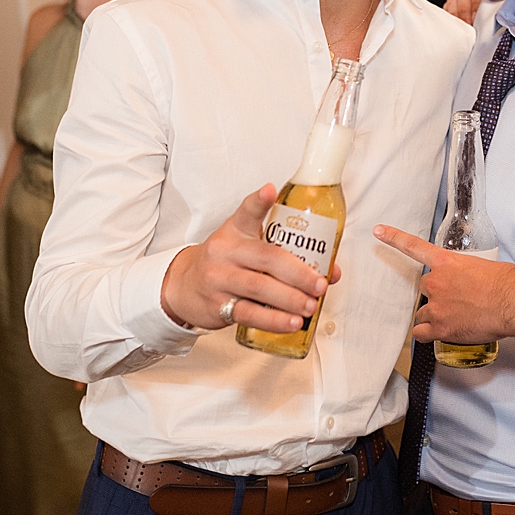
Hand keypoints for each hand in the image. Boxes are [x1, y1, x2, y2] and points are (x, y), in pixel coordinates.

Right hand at [159, 185, 338, 331]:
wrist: (183, 286)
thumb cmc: (226, 263)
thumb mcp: (246, 246)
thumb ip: (285, 252)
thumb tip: (331, 271)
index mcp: (236, 230)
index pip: (247, 212)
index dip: (259, 201)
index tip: (270, 191)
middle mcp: (226, 251)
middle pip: (267, 258)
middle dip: (299, 273)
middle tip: (319, 284)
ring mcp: (219, 278)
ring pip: (259, 287)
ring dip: (290, 299)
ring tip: (311, 306)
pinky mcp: (217, 305)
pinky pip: (249, 313)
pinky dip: (274, 320)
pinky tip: (292, 323)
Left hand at [373, 224, 514, 342]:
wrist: (514, 302)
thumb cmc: (507, 283)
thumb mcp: (483, 266)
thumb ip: (465, 272)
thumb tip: (467, 282)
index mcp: (447, 262)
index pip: (414, 246)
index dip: (393, 238)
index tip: (378, 231)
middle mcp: (437, 282)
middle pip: (424, 288)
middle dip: (437, 294)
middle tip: (457, 300)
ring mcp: (437, 306)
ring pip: (423, 312)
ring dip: (435, 315)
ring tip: (457, 317)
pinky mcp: (441, 328)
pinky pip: (422, 333)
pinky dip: (429, 333)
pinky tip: (442, 332)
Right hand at [443, 0, 514, 23]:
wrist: (512, 5)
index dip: (476, 4)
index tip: (477, 18)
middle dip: (466, 13)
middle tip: (471, 27)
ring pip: (454, 1)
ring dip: (459, 16)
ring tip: (466, 29)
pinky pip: (449, 6)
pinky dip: (453, 17)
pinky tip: (459, 26)